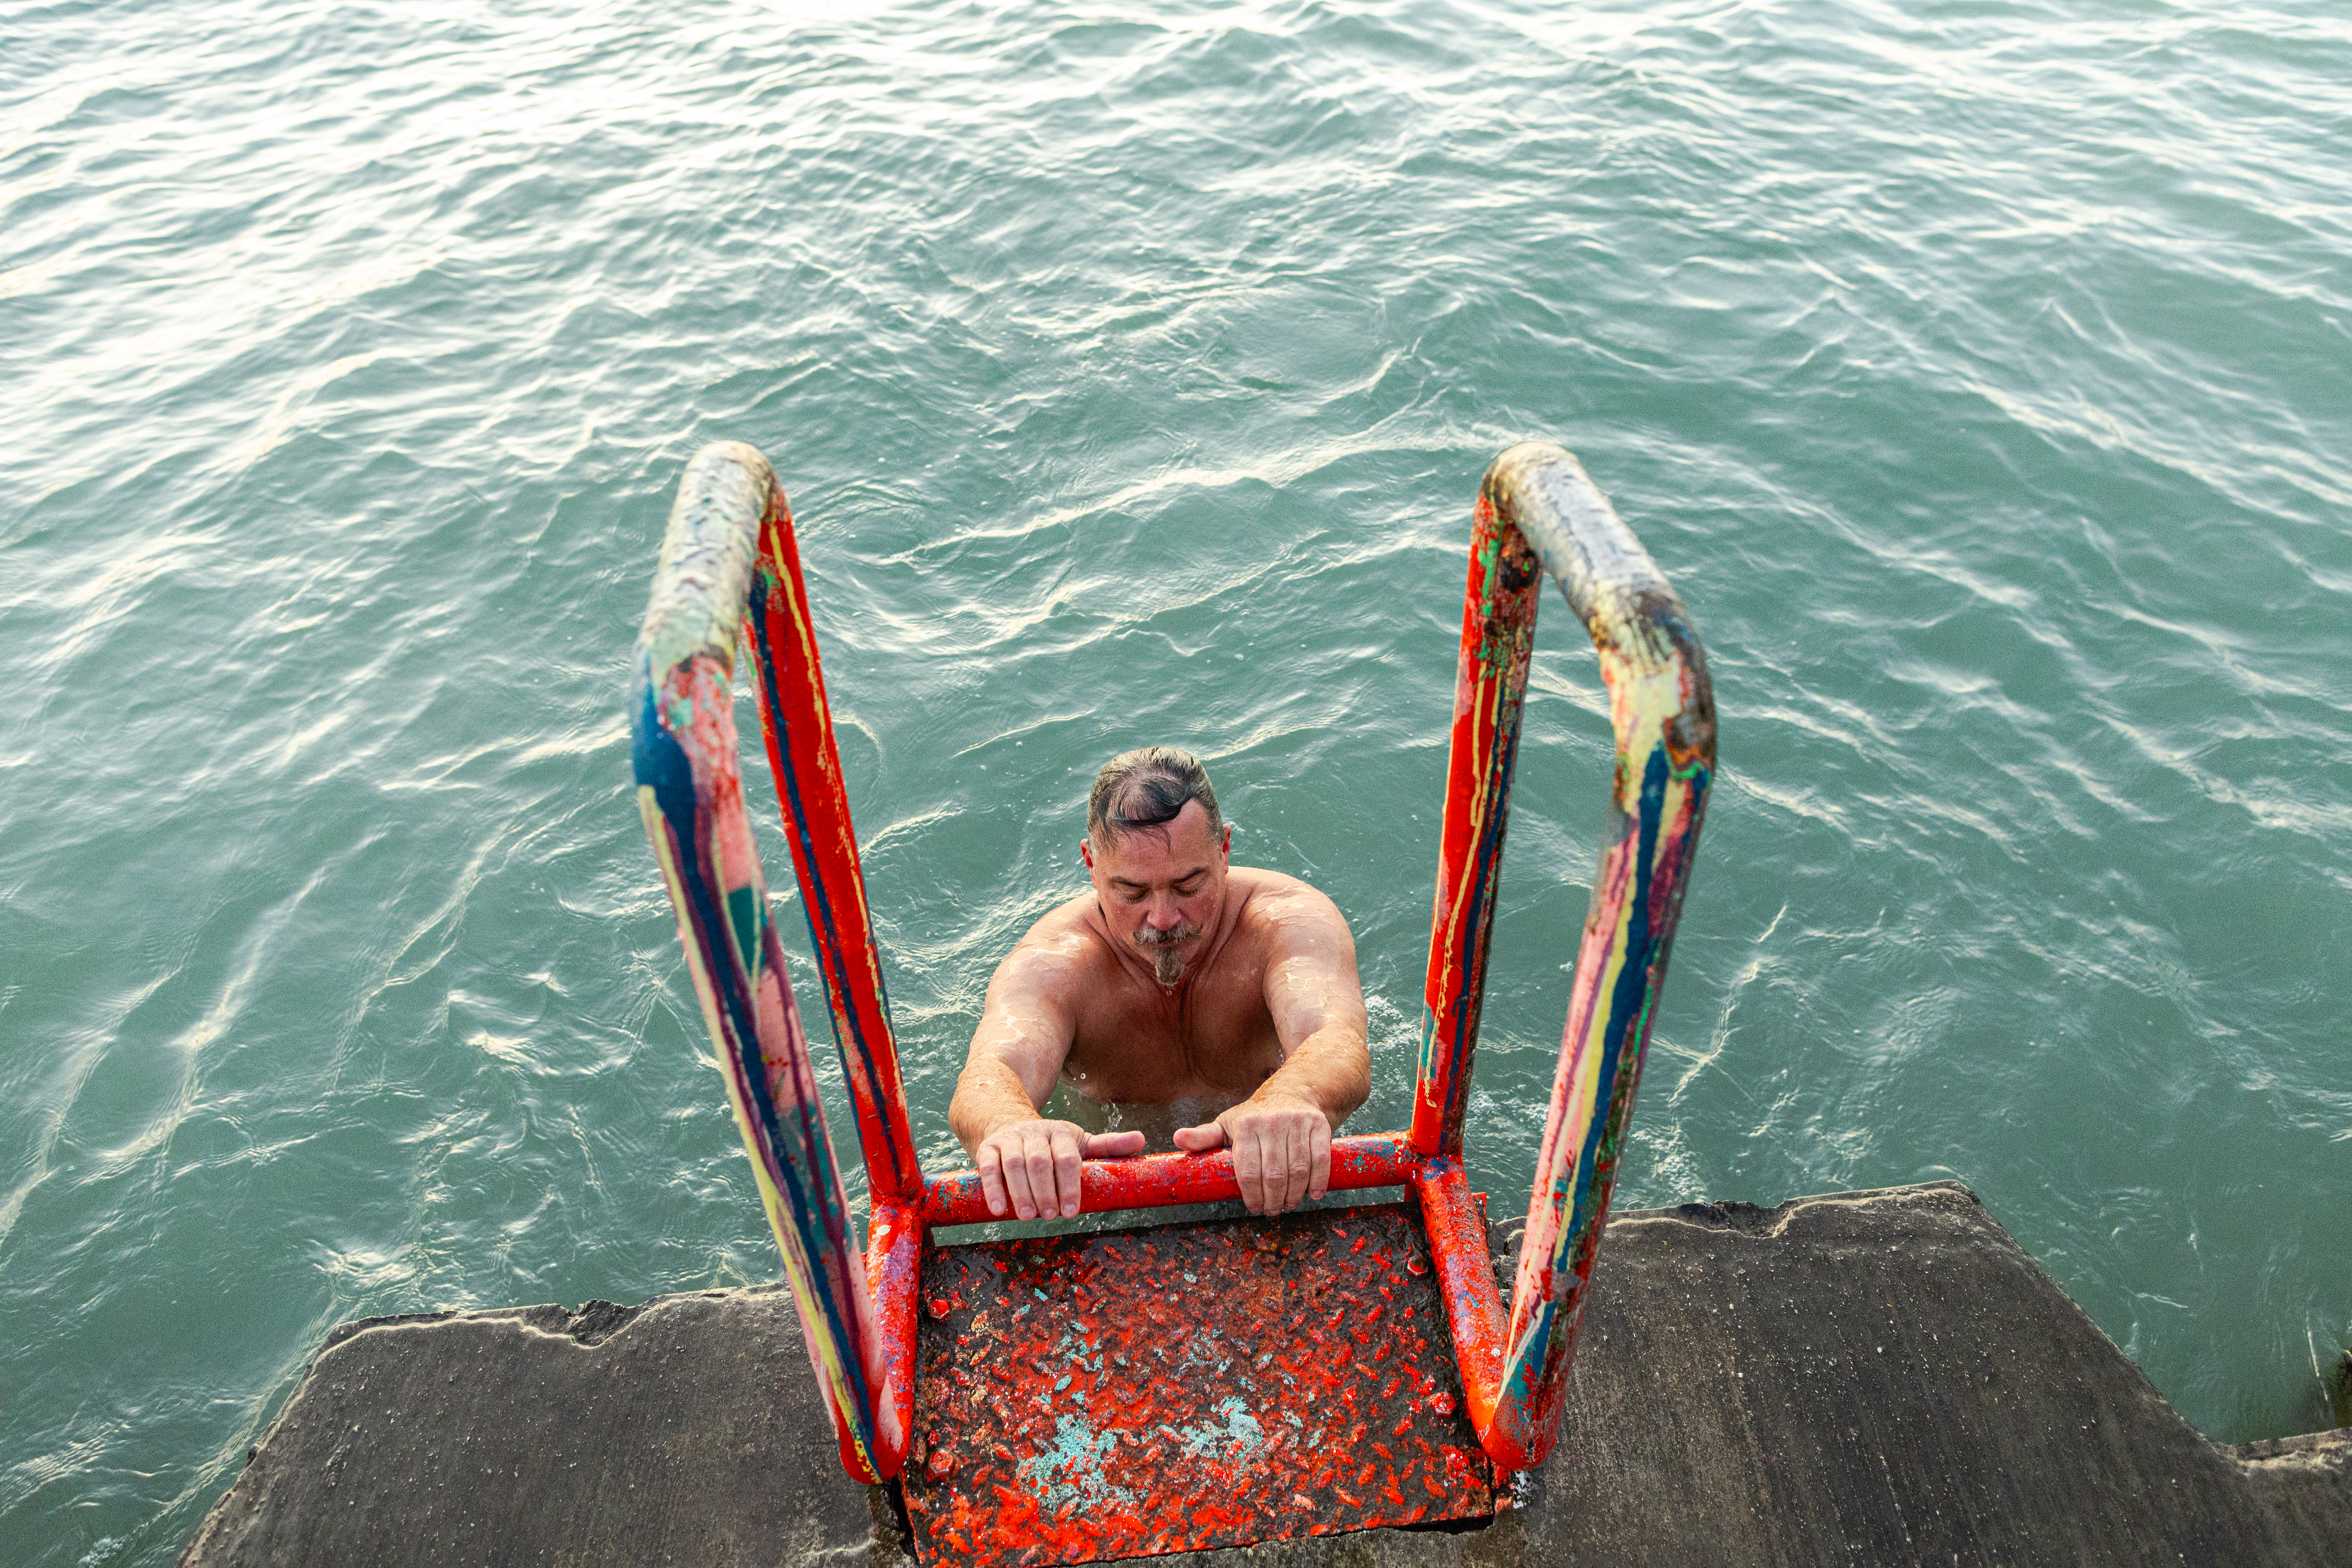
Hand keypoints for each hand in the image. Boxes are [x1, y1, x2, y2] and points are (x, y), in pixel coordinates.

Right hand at [975, 1119, 1145, 1219]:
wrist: (1009, 1123)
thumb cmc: (1052, 1143)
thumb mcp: (1080, 1142)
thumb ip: (1109, 1145)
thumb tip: (1142, 1139)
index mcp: (1061, 1133)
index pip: (1068, 1158)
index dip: (1070, 1186)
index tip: (1072, 1211)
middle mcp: (1035, 1132)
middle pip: (1040, 1162)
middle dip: (1046, 1191)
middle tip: (1050, 1216)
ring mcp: (1010, 1139)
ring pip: (1015, 1164)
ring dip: (1021, 1192)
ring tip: (1028, 1217)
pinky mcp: (988, 1147)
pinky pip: (988, 1166)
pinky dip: (992, 1188)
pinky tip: (999, 1209)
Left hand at [1174, 1090, 1331, 1215]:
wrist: (1292, 1091)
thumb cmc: (1254, 1116)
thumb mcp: (1226, 1124)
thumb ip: (1203, 1137)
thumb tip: (1176, 1139)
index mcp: (1245, 1125)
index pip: (1248, 1170)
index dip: (1252, 1195)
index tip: (1254, 1208)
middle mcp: (1271, 1122)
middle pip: (1274, 1174)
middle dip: (1273, 1200)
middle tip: (1272, 1210)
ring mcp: (1296, 1122)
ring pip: (1297, 1169)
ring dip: (1294, 1195)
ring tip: (1288, 1204)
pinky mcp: (1318, 1124)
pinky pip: (1320, 1158)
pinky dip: (1318, 1180)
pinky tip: (1313, 1194)